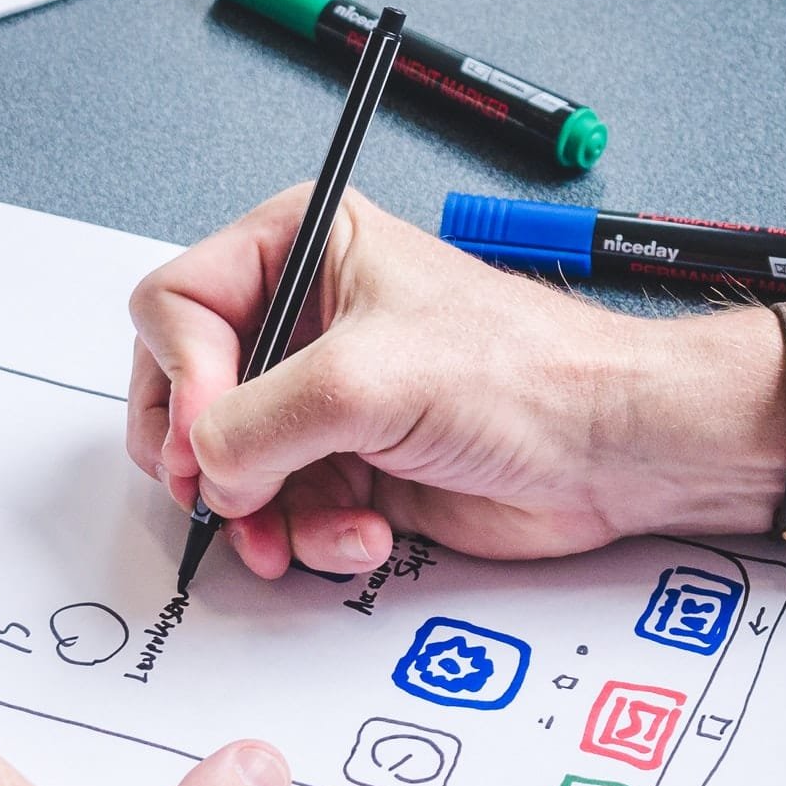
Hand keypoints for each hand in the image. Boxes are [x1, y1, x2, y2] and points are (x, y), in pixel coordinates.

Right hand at [129, 184, 785, 579]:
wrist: (609, 453)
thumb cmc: (527, 375)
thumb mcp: (365, 380)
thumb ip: (256, 424)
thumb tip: (203, 469)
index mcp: (303, 249)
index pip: (176, 305)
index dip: (183, 378)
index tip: (211, 437)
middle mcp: (303, 320)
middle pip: (188, 393)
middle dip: (207, 459)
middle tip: (224, 496)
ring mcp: (322, 399)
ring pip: (227, 469)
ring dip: (263, 515)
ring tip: (302, 531)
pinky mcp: (347, 467)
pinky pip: (280, 514)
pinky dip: (311, 537)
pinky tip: (364, 533)